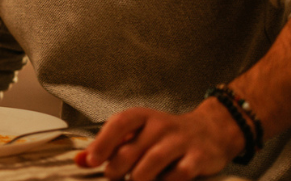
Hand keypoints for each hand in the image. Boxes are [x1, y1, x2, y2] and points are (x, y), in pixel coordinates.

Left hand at [76, 100, 242, 180]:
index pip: (119, 124)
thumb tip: (80, 160)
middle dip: (117, 169)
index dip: (103, 143)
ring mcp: (181, 141)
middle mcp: (161, 125)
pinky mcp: (198, 158)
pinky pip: (176, 176)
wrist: (211, 132)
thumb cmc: (165, 135)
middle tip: (114, 175)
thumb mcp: (136, 133)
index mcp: (142, 116)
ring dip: (138, 178)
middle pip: (131, 150)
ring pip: (151, 164)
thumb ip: (108, 146)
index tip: (91, 161)